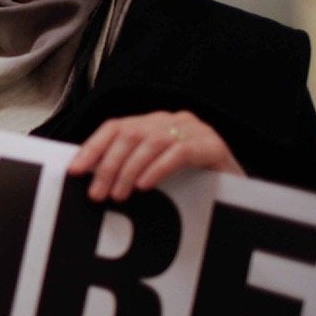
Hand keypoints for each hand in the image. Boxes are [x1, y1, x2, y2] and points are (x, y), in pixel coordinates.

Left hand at [67, 110, 242, 201]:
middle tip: (98, 194)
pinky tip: (145, 186)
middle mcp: (171, 119)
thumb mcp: (154, 171)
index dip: (92, 147)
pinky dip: (158, 169)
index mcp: (154, 123)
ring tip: (119, 195)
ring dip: (129, 170)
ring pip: (151, 142)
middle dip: (108, 166)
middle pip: (129, 135)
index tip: (75, 170)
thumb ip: (128, 167)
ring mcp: (193, 129)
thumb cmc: (193, 182)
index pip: (115, 127)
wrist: (240, 190)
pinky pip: (179, 152)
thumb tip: (90, 180)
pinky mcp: (212, 144)